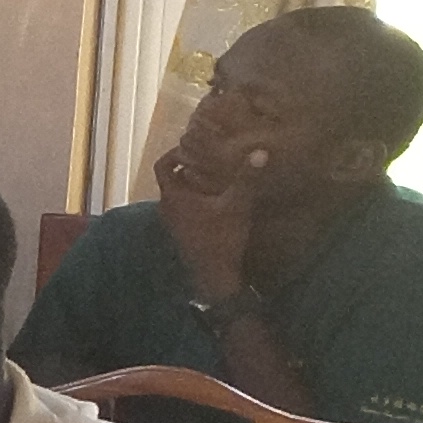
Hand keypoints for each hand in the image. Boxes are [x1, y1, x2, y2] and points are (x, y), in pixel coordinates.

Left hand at [151, 113, 269, 298]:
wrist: (215, 277)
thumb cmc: (220, 238)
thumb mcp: (236, 205)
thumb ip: (247, 178)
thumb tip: (260, 151)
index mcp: (172, 196)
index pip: (162, 166)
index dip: (173, 153)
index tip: (193, 146)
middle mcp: (167, 207)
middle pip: (171, 179)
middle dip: (187, 166)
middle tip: (209, 156)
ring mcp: (173, 222)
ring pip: (179, 195)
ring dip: (193, 184)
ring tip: (216, 173)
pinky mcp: (183, 232)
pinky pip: (185, 208)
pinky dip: (197, 199)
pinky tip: (218, 198)